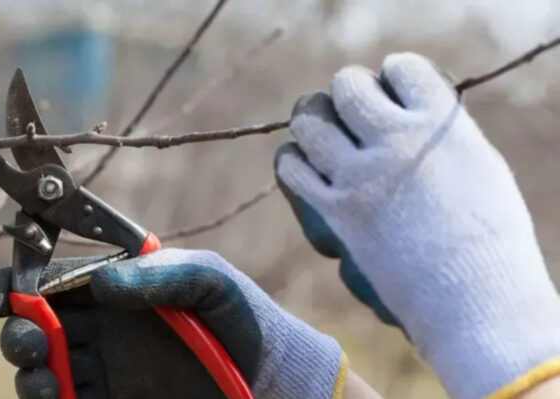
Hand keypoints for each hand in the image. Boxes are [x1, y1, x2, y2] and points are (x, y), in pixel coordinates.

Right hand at [0, 249, 346, 398]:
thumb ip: (155, 274)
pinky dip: (47, 398)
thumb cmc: (240, 315)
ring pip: (42, 367)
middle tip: (26, 336)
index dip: (11, 285)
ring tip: (42, 368)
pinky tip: (52, 391)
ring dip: (28, 368)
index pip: (48, 281)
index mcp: (112, 287)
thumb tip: (101, 281)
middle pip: (35, 325)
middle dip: (15, 329)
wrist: (270, 375)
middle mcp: (100, 326)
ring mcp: (104, 367)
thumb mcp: (207, 278)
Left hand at [275, 52, 559, 398]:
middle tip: (352, 108)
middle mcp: (397, 140)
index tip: (392, 89)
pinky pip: (293, 170)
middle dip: (347, 91)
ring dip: (313, 122)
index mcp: (441, 123)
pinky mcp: (336, 212)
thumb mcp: (478, 166)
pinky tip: (306, 167)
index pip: (403, 68)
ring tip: (324, 133)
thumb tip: (403, 113)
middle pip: (347, 86)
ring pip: (309, 122)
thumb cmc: (488, 237)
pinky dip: (294, 163)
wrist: (473, 299)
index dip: (394, 75)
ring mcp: (362, 176)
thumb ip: (439, 132)